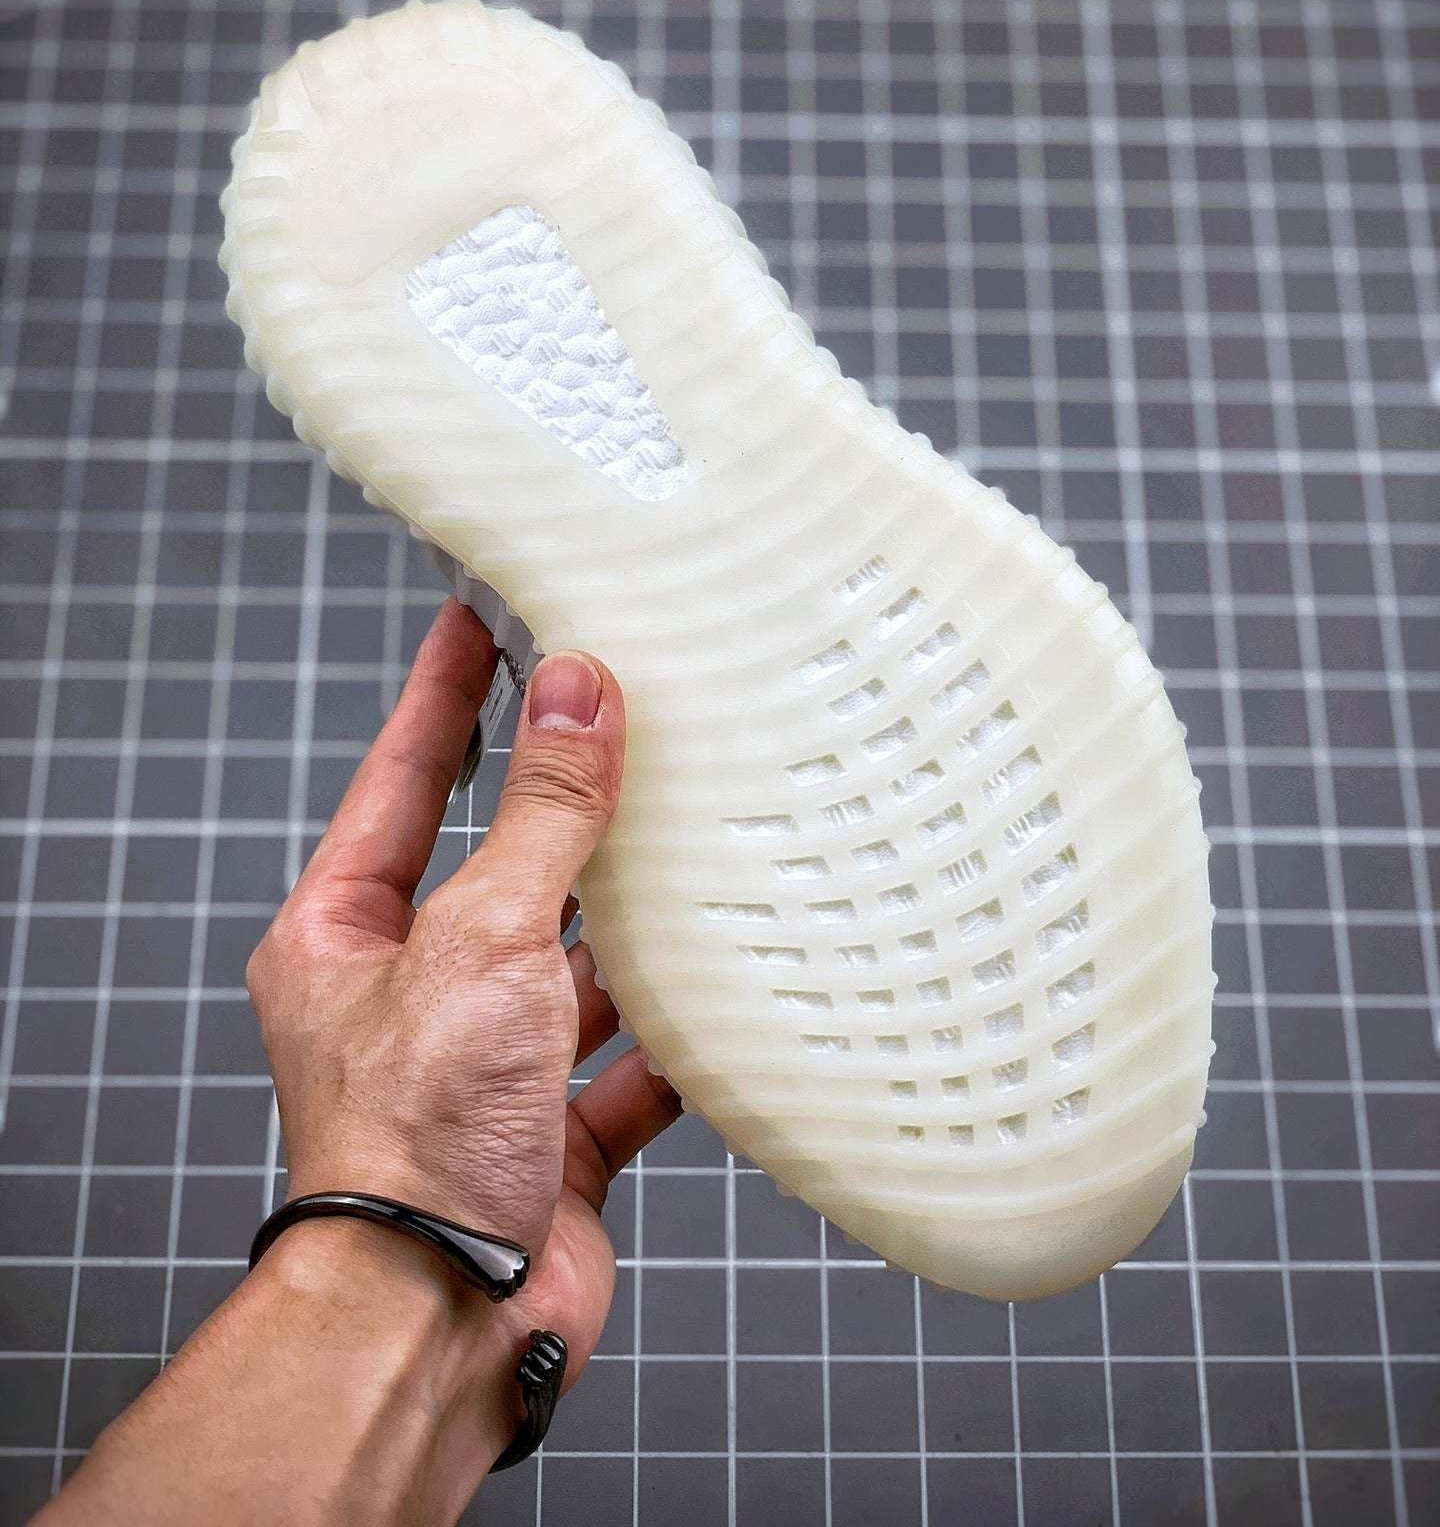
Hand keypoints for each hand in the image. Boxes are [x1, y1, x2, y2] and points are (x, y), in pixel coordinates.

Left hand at [246, 597, 680, 1389]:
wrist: (442, 1321)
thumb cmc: (413, 1136)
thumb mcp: (480, 939)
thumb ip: (543, 818)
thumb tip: (580, 693)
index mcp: (348, 937)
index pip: (404, 780)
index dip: (446, 694)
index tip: (480, 618)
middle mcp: (414, 995)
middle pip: (500, 867)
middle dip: (563, 802)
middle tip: (619, 708)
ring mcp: (486, 1065)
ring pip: (572, 961)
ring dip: (630, 918)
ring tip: (698, 832)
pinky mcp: (553, 1132)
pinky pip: (629, 1061)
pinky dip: (677, 1032)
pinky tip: (729, 989)